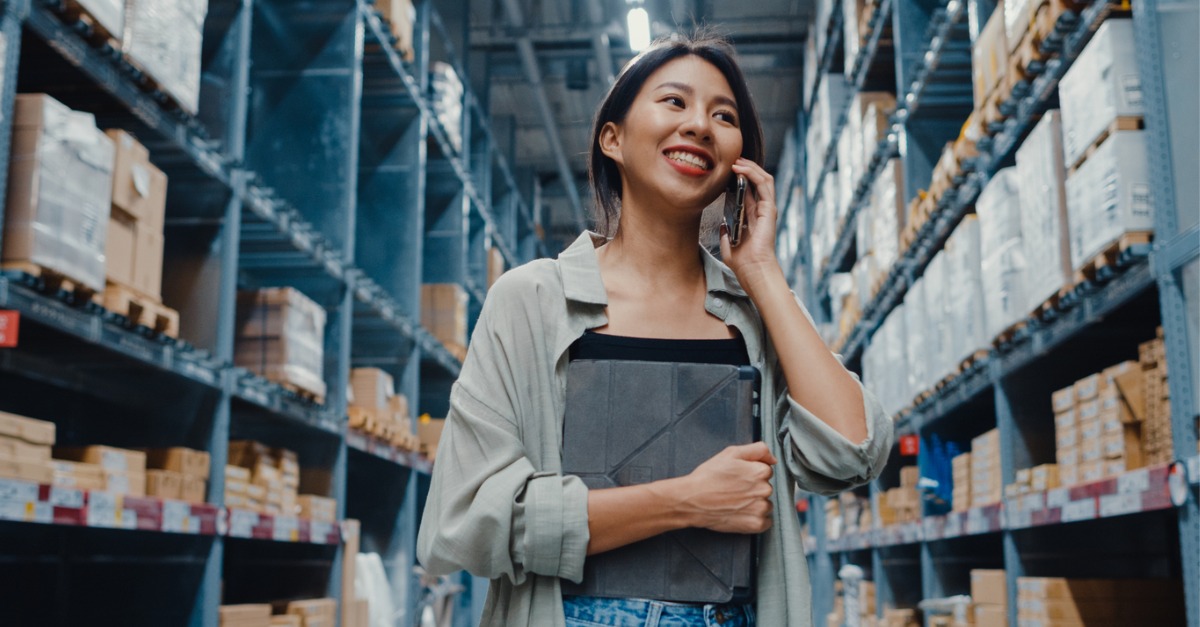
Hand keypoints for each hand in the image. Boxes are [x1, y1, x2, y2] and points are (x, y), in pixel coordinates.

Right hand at [676, 442, 776, 533]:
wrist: (693, 500)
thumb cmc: (709, 476)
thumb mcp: (731, 453)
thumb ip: (757, 450)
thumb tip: (773, 460)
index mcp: (760, 471)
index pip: (765, 471)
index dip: (750, 473)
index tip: (737, 478)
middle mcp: (765, 490)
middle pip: (765, 488)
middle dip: (753, 488)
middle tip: (733, 490)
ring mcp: (761, 509)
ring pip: (765, 504)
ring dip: (754, 504)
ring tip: (735, 502)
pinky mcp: (756, 524)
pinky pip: (765, 521)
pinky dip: (755, 519)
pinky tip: (740, 513)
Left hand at [720, 158, 781, 290]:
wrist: (753, 270)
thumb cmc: (743, 263)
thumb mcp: (728, 246)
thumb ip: (726, 235)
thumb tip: (722, 226)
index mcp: (752, 217)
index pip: (749, 191)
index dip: (740, 178)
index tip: (727, 170)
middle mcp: (761, 211)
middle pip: (757, 182)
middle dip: (746, 168)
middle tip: (732, 159)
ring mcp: (767, 209)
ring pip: (763, 179)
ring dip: (750, 167)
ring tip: (737, 160)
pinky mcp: (769, 209)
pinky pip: (764, 185)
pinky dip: (753, 173)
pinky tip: (741, 169)